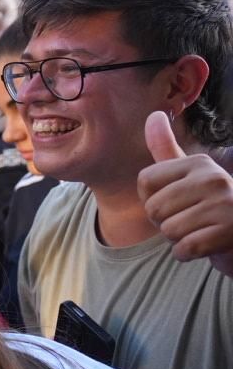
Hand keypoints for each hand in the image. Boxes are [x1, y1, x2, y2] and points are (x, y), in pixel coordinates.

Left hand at [138, 110, 232, 276]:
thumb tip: (153, 115)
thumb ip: (166, 150)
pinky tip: (204, 245)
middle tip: (192, 220)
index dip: (152, 199)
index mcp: (199, 163)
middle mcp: (213, 178)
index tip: (177, 202)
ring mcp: (225, 204)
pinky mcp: (230, 231)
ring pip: (169, 230)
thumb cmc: (212, 207)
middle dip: (166, 222)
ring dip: (179, 238)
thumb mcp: (190, 175)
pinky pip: (185, 247)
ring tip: (201, 230)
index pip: (144, 180)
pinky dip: (188, 253)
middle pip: (153, 208)